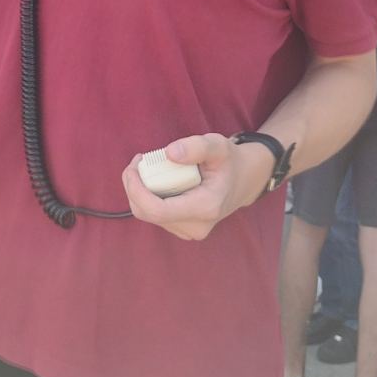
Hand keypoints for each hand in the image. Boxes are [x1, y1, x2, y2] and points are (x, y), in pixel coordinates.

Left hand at [119, 134, 270, 241]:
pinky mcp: (183, 229)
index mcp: (205, 207)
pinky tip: (155, 180)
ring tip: (147, 166)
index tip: (133, 166)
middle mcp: (197, 226)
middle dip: (134, 187)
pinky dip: (147, 197)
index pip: (157, 210)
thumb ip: (196, 146)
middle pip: (147, 213)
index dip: (136, 190)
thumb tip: (170, 153)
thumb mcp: (218, 145)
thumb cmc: (229, 161)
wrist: (243, 181)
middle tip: (138, 160)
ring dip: (139, 191)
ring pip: (148, 215)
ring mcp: (189, 231)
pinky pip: (154, 215)